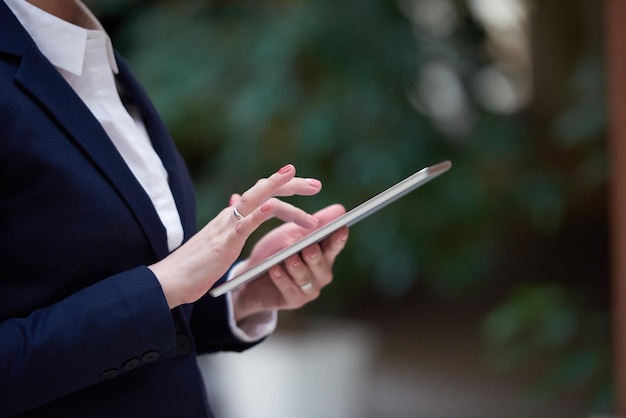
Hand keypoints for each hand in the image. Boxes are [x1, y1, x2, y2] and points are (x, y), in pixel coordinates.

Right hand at [149, 164, 322, 308]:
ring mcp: (227, 226)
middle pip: (265, 190)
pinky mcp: (223, 242)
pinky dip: (258, 213)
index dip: (285, 186)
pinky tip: (272, 206)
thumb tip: (237, 202)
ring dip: (285, 199)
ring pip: (258, 200)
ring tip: (306, 195)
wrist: (171, 280)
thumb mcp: (219, 239)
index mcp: (233, 216)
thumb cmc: (196, 264)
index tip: (307, 184)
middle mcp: (231, 215)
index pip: (263, 194)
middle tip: (317, 184)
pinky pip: (243, 224)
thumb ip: (232, 223)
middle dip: (292, 185)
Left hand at [230, 204, 348, 321]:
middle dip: (316, 257)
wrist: (251, 274)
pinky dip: (282, 280)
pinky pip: (290, 291)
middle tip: (310, 247)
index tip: (341, 228)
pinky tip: (274, 270)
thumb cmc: (275, 251)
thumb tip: (340, 209)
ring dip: (297, 268)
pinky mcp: (293, 300)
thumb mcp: (292, 233)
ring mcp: (308, 289)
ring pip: (306, 279)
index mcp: (323, 254)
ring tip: (289, 258)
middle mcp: (320, 274)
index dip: (338, 239)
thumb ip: (314, 224)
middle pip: (322, 265)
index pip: (335, 246)